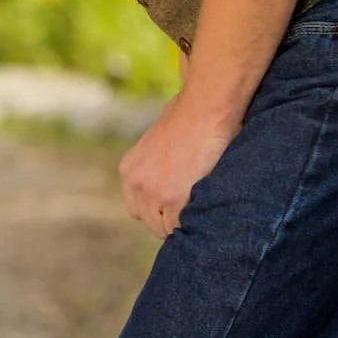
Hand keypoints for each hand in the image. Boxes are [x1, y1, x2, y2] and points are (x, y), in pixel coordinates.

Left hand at [119, 93, 237, 238]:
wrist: (203, 109)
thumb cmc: (188, 115)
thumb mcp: (158, 140)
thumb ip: (157, 162)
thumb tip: (171, 170)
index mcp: (130, 169)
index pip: (137, 206)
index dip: (158, 209)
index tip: (176, 207)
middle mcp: (136, 182)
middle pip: (148, 219)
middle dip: (168, 219)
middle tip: (191, 212)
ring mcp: (153, 192)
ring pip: (162, 228)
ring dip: (180, 224)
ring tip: (201, 216)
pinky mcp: (174, 198)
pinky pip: (180, 226)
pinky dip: (193, 224)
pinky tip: (207, 215)